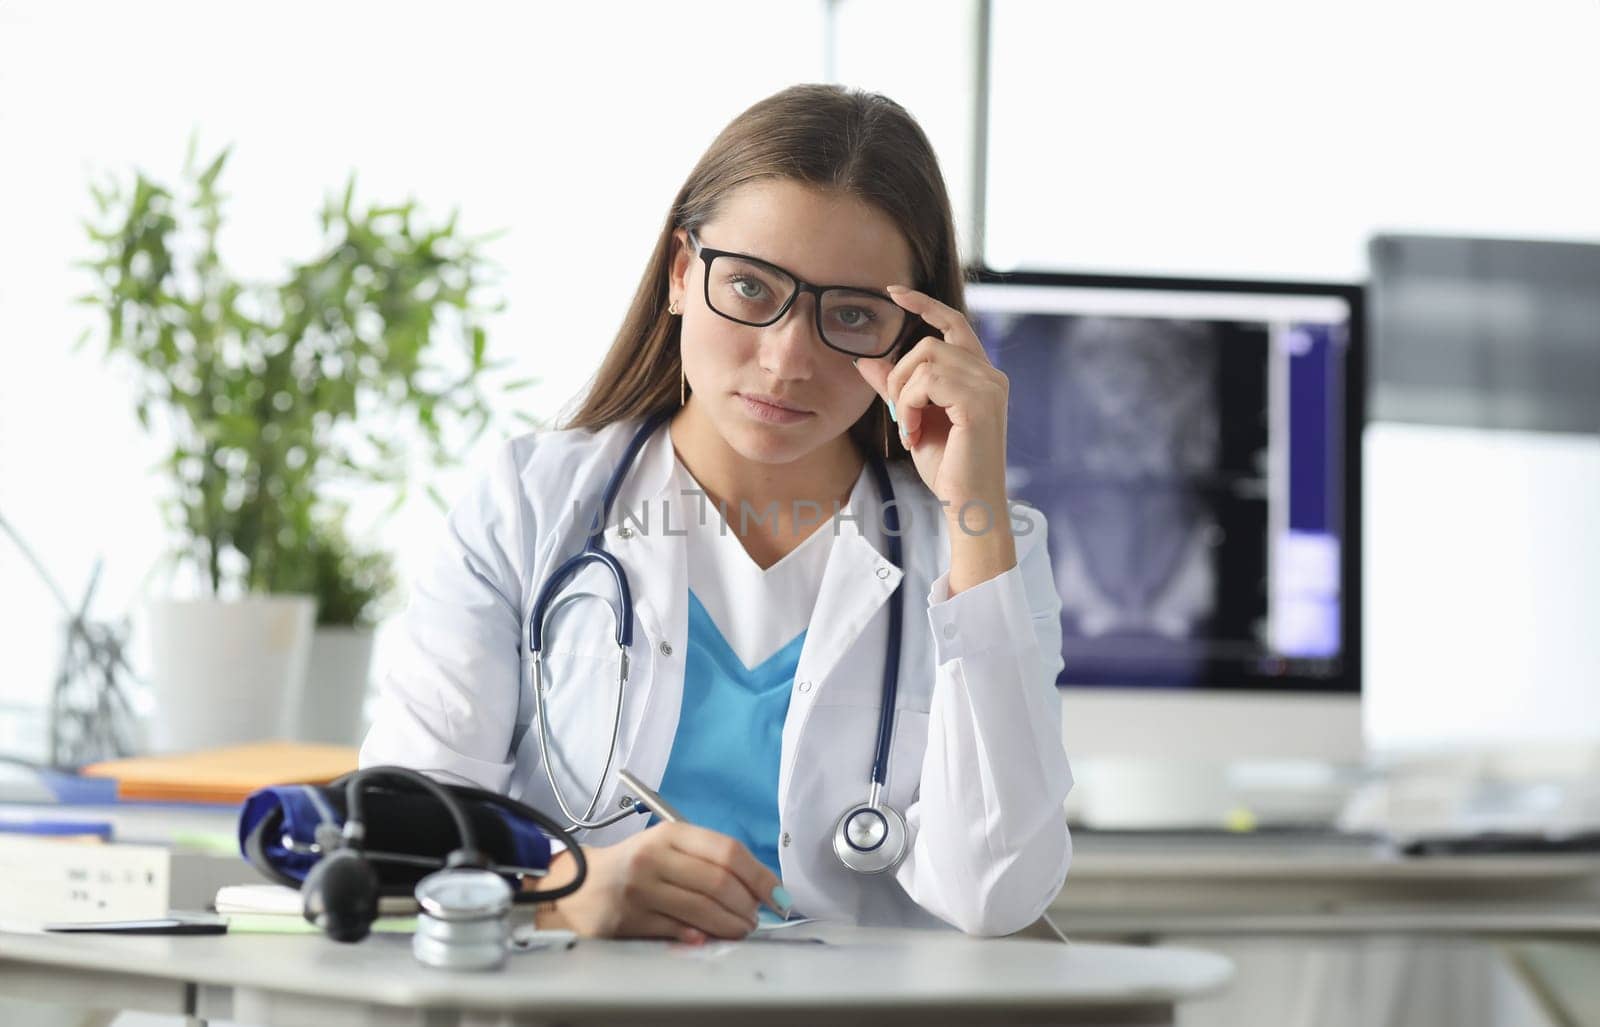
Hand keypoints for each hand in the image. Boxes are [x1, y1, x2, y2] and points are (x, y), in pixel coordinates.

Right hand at [530, 824, 785, 942]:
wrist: (577, 885)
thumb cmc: (634, 866)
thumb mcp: (666, 849)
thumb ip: (706, 861)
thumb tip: (756, 889)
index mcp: (670, 834)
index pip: (727, 851)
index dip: (760, 876)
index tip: (778, 896)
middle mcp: (655, 857)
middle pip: (718, 882)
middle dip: (746, 905)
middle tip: (755, 918)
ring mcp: (640, 888)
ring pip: (701, 909)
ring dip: (730, 925)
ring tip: (741, 930)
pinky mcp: (628, 918)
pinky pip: (676, 931)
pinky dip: (699, 936)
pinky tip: (709, 938)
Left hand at [854, 286, 1010, 514]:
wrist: (968, 504)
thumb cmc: (947, 466)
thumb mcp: (912, 418)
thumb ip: (894, 386)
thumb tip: (864, 359)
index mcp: (981, 374)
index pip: (953, 323)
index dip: (924, 304)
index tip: (892, 292)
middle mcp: (991, 375)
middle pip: (929, 343)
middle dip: (900, 376)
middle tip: (898, 415)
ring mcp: (989, 386)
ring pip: (926, 360)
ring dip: (904, 394)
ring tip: (908, 427)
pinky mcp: (979, 402)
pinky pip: (927, 382)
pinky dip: (909, 406)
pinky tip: (913, 434)